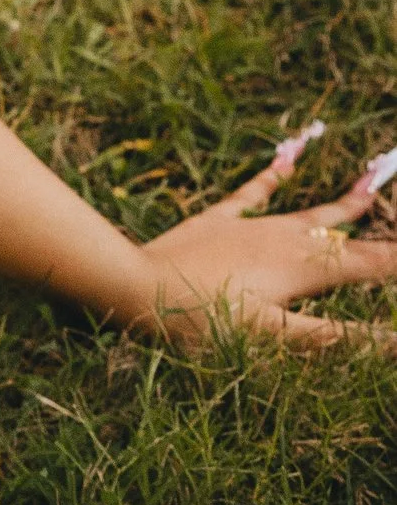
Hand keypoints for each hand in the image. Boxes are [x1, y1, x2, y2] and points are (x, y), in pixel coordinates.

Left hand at [138, 140, 396, 345]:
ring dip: (340, 206)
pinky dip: (271, 178)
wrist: (133, 287)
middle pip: (342, 237)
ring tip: (368, 188)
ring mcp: (250, 228)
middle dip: (377, 234)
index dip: (395, 260)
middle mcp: (285, 239)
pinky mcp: (215, 223)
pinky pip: (251, 195)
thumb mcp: (277, 337)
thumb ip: (338, 338)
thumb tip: (395, 342)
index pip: (370, 264)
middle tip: (387, 208)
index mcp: (304, 268)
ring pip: (306, 214)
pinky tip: (286, 162)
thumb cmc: (204, 321)